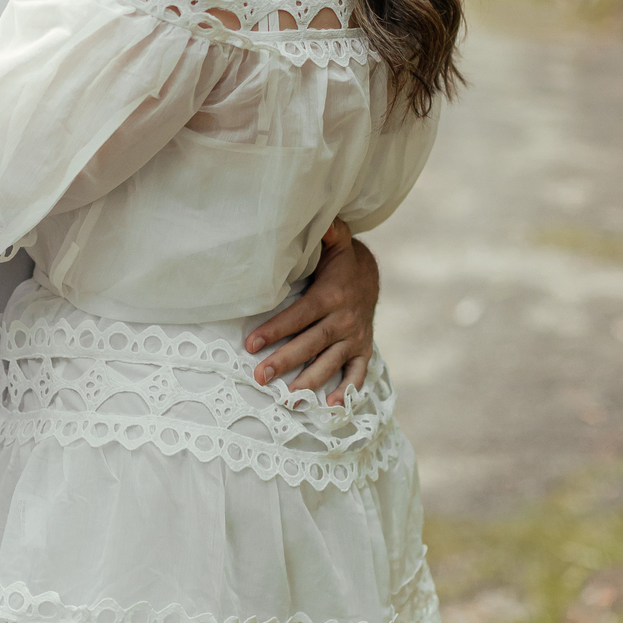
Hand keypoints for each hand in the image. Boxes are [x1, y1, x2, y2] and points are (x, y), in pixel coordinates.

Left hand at [245, 219, 378, 404]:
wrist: (370, 277)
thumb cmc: (339, 262)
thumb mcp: (335, 243)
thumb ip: (325, 232)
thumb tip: (320, 216)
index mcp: (331, 296)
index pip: (299, 316)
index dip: (275, 329)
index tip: (251, 344)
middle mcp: (344, 320)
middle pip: (311, 344)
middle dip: (285, 361)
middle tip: (260, 377)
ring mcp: (355, 338)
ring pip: (330, 364)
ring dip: (309, 383)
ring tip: (288, 399)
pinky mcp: (363, 351)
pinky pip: (356, 375)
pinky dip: (346, 392)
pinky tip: (329, 406)